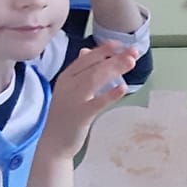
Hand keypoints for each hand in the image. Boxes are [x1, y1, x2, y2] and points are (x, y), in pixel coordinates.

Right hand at [40, 42, 136, 160]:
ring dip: (114, 69)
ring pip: (95, 79)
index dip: (103, 50)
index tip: (119, 44)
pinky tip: (123, 88)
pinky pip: (97, 103)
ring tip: (131, 62)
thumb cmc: (64, 115)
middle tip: (133, 52)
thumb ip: (79, 71)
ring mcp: (73, 100)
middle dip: (114, 58)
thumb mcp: (68, 89)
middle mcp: (68, 85)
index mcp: (66, 77)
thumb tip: (86, 50)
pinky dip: (110, 95)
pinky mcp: (80, 116)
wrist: (53, 143)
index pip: (86, 59)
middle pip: (94, 67)